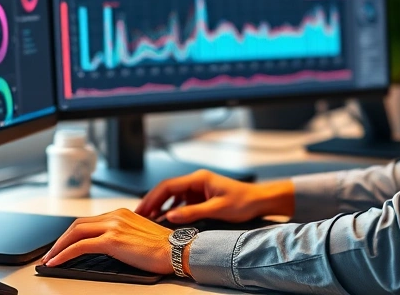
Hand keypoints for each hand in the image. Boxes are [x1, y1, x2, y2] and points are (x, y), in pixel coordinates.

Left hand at [41, 208, 173, 273]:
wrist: (177, 250)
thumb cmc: (164, 248)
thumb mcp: (140, 236)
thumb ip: (124, 236)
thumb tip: (110, 248)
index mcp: (122, 214)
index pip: (89, 221)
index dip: (72, 234)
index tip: (63, 244)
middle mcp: (116, 216)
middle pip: (78, 224)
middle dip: (61, 239)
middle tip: (51, 252)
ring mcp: (113, 226)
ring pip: (75, 233)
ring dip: (58, 247)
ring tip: (49, 259)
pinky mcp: (112, 240)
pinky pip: (80, 246)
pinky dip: (64, 253)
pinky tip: (57, 262)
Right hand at [135, 169, 293, 224]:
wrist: (260, 201)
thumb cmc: (243, 202)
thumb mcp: (217, 209)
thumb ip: (192, 212)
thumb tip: (169, 216)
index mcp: (199, 179)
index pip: (168, 186)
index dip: (152, 198)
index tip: (142, 209)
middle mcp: (196, 181)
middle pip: (167, 190)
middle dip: (152, 202)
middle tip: (139, 215)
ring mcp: (198, 189)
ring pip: (173, 196)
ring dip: (161, 207)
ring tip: (148, 219)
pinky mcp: (201, 197)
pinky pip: (181, 202)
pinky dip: (172, 210)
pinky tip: (165, 220)